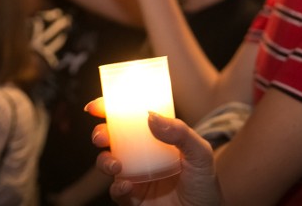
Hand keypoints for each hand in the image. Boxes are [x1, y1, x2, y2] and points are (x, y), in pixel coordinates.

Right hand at [85, 99, 222, 205]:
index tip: (97, 105)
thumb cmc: (204, 184)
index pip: (132, 118)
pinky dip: (116, 187)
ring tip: (116, 165)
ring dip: (104, 161)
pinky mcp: (132, 199)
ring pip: (107, 163)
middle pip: (112, 138)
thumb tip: (151, 116)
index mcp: (157, 138)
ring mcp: (136, 176)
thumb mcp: (200, 153)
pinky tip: (126, 185)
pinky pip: (116, 191)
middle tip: (101, 136)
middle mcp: (142, 155)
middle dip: (99, 133)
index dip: (111, 108)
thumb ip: (180, 133)